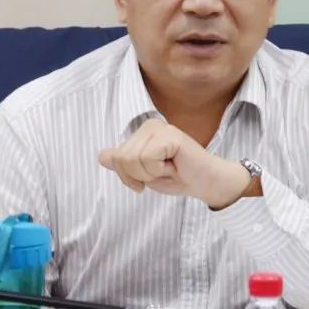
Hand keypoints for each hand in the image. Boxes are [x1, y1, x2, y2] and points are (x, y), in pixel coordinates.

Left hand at [98, 118, 252, 208]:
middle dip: (140, 175)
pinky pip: (148, 159)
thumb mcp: (144, 174)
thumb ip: (124, 163)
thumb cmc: (179, 177)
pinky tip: (175, 165)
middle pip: (122, 159)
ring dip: (151, 173)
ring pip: (133, 160)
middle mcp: (149, 125)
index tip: (152, 175)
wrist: (206, 183)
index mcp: (142, 133)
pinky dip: (159, 170)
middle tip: (163, 171)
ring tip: (169, 168)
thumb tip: (102, 156)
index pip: (117, 158)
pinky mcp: (170, 135)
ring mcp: (160, 128)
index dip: (129, 176)